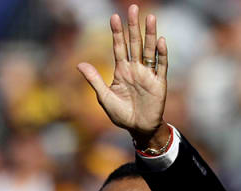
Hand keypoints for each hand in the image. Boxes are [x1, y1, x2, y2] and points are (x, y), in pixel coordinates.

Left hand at [76, 4, 168, 146]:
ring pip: (150, 50)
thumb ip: (94, 80)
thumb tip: (79, 64)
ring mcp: (148, 74)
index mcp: (121, 70)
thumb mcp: (104, 97)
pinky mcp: (159, 83)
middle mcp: (136, 68)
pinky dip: (161, 54)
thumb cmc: (121, 114)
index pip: (119, 47)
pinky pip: (161, 66)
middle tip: (133, 8)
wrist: (138, 129)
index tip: (114, 16)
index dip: (117, 33)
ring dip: (150, 34)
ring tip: (150, 18)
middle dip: (133, 26)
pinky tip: (160, 41)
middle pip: (135, 43)